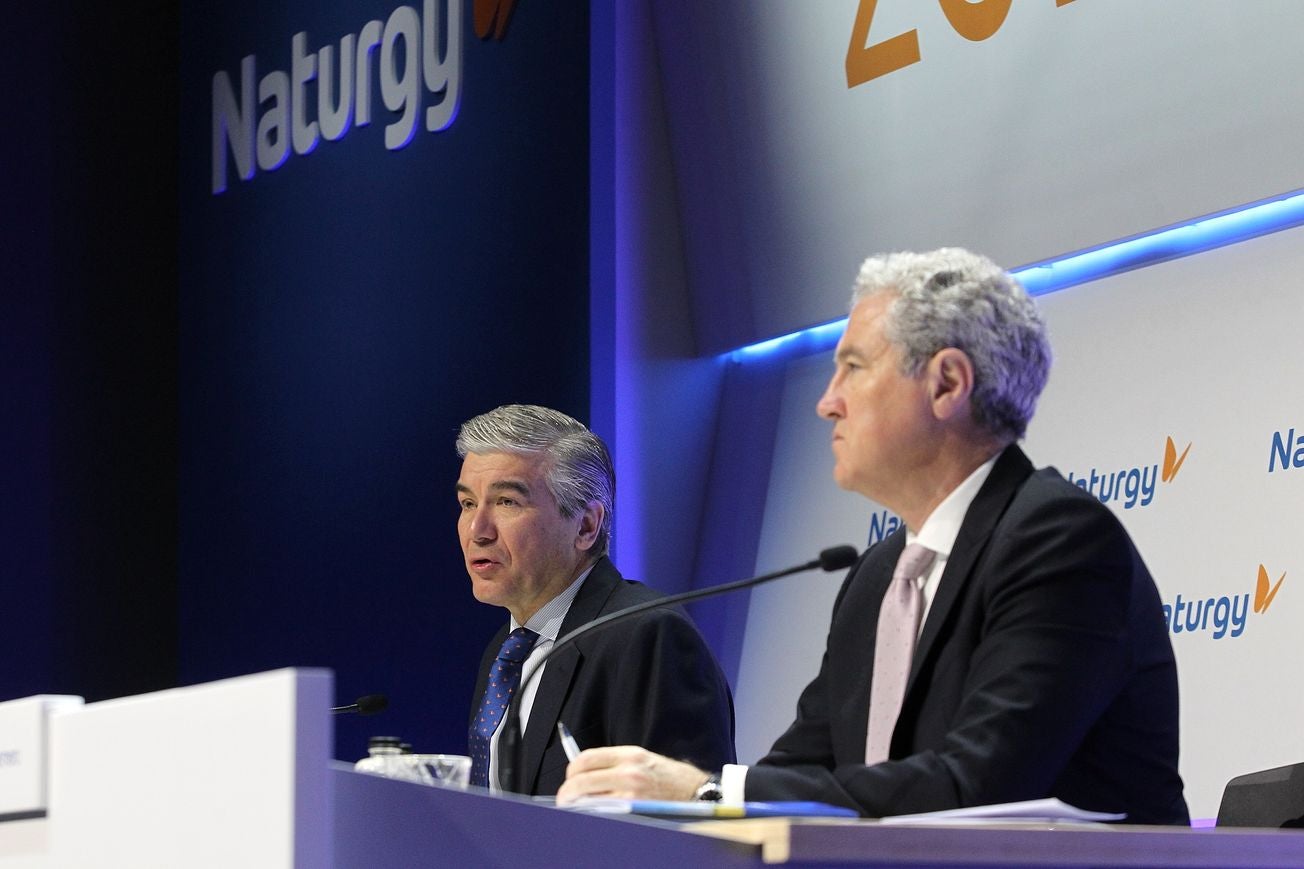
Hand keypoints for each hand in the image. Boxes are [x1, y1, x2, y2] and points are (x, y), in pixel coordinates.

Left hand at [555, 746, 709, 804]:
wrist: (696, 792)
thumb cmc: (669, 777)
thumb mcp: (642, 759)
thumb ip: (615, 763)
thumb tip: (585, 772)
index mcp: (629, 755)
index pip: (586, 759)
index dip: (571, 770)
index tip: (569, 777)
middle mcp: (628, 772)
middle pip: (582, 782)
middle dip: (567, 793)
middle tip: (564, 800)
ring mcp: (631, 794)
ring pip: (589, 801)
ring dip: (577, 806)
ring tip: (576, 809)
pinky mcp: (635, 812)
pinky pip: (604, 814)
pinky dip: (593, 816)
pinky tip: (593, 816)